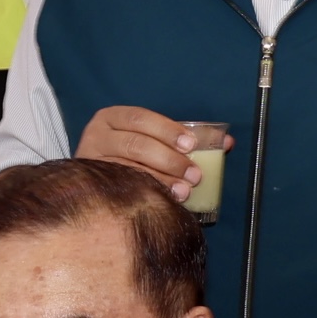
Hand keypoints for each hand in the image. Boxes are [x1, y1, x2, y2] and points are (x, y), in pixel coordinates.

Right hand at [74, 107, 220, 201]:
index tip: (190, 145)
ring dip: (160, 180)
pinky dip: (144, 193)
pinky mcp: (90, 185)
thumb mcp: (152, 140)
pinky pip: (120, 188)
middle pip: (135, 145)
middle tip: (194, 175)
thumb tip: (227, 143)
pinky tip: (161, 200)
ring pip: (128, 169)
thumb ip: (183, 141)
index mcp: (112, 117)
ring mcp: (90, 161)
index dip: (167, 130)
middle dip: (169, 160)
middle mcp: (96, 135)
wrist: (91, 182)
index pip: (141, 119)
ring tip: (184, 192)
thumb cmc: (130, 155)